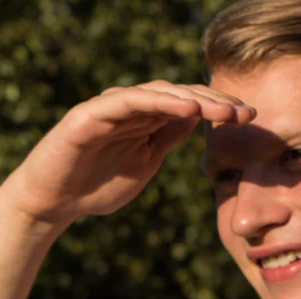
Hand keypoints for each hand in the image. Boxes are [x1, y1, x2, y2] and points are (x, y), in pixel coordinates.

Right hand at [0, 81, 254, 227]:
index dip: (219, 108)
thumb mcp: (144, 164)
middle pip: (179, 93)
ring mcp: (109, 108)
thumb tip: (199, 118)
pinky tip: (186, 108)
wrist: (51, 203)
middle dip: (214, 101)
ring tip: (221, 109)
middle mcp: (129, 107)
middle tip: (244, 111)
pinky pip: (127, 102)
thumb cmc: (95, 185)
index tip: (249, 118)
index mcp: (145, 119)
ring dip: (193, 98)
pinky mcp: (88, 115)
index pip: (188, 104)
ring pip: (157, 92)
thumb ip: (167, 139)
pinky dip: (157, 101)